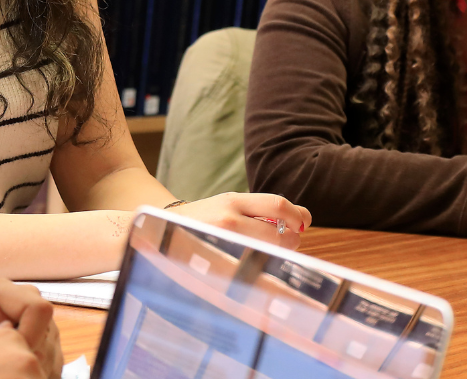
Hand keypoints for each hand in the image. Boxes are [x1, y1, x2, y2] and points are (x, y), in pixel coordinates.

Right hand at [164, 192, 311, 250]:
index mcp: (232, 200)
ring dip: (281, 252)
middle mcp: (228, 219)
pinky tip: (261, 262)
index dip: (297, 215)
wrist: (164, 229)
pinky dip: (264, 264)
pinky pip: (253, 265)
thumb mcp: (227, 203)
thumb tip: (297, 222)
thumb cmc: (204, 219)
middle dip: (293, 238)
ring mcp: (224, 242)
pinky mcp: (220, 263)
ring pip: (269, 251)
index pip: (277, 204)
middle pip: (278, 232)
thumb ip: (257, 210)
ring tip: (276, 250)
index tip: (303, 222)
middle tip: (293, 240)